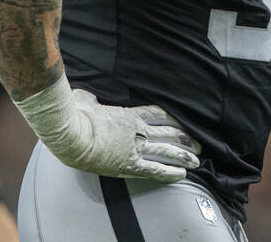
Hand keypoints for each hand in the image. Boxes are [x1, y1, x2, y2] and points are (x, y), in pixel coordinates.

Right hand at [14, 77, 200, 181]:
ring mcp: (135, 147)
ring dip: (184, 154)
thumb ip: (91, 99)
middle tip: (198, 143)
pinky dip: (170, 172)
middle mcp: (137, 130)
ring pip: (167, 149)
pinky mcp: (129, 165)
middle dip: (185, 138)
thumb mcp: (85, 99)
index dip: (172, 118)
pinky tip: (182, 174)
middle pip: (168, 131)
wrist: (72, 133)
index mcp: (129, 114)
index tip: (183, 121)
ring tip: (197, 159)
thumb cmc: (75, 113)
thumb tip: (85, 96)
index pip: (158, 113)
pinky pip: (155, 169)